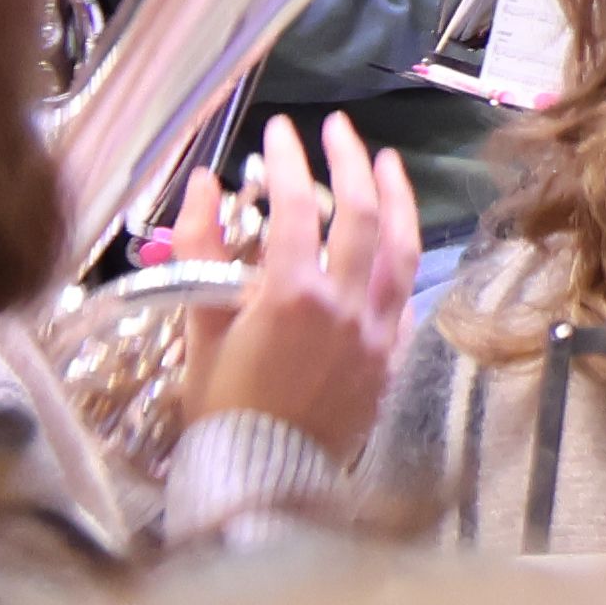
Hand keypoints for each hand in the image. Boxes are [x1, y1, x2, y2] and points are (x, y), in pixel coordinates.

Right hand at [183, 110, 420, 463]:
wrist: (261, 475)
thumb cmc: (219, 405)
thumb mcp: (198, 326)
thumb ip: (200, 250)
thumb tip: (207, 186)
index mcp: (293, 296)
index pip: (295, 208)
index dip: (287, 162)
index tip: (279, 132)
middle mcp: (347, 305)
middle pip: (361, 213)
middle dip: (349, 161)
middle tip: (336, 129)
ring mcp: (378, 329)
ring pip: (401, 246)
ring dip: (395, 197)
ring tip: (384, 161)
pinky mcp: (392, 354)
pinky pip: (407, 291)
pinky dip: (401, 254)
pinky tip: (394, 235)